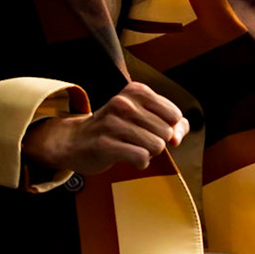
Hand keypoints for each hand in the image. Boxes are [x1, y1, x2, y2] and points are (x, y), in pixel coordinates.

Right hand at [22, 82, 188, 176]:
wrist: (76, 141)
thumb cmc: (117, 129)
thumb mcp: (145, 117)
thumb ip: (173, 124)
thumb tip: (178, 137)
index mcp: (136, 91)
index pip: (174, 115)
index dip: (169, 128)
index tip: (152, 130)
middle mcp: (123, 103)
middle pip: (166, 132)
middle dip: (158, 142)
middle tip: (138, 140)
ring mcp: (112, 123)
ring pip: (156, 146)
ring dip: (149, 153)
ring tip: (133, 148)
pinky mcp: (104, 144)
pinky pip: (141, 158)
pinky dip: (140, 162)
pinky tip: (128, 157)